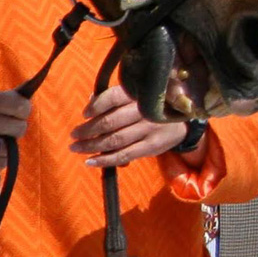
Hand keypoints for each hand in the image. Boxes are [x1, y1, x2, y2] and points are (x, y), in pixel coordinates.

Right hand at [0, 91, 30, 175]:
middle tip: (3, 129)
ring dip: (7, 148)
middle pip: (20, 128)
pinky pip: (2, 163)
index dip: (24, 112)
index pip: (22, 105)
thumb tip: (35, 80)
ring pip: (11, 148)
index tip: (17, 113)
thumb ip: (15, 95)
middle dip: (16, 131)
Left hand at [70, 85, 187, 168]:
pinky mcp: (152, 146)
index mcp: (139, 94)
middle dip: (87, 130)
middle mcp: (144, 111)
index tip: (85, 114)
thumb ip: (116, 97)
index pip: (112, 98)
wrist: (184, 122)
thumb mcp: (138, 97)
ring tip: (76, 148)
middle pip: (110, 122)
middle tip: (74, 135)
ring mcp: (150, 129)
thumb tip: (91, 100)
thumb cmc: (152, 107)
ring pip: (115, 140)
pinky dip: (105, 160)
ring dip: (91, 146)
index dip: (95, 106)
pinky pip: (124, 155)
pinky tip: (90, 162)